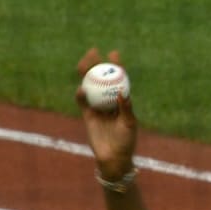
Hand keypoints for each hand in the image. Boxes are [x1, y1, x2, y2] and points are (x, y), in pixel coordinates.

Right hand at [76, 48, 137, 179]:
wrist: (114, 157)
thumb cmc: (126, 141)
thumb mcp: (129, 124)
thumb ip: (126, 108)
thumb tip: (123, 92)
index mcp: (122, 100)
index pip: (119, 79)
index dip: (116, 66)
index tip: (114, 53)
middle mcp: (110, 101)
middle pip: (101, 78)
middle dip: (97, 64)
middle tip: (93, 52)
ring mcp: (98, 107)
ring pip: (90, 86)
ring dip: (85, 74)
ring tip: (82, 63)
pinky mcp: (88, 115)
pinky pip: (83, 102)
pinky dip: (81, 95)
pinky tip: (81, 89)